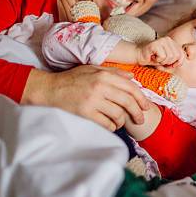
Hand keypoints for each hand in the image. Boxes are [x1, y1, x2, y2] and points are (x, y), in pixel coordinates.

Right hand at [22, 66, 149, 130]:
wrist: (49, 89)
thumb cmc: (72, 79)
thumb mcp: (92, 69)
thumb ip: (114, 73)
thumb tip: (132, 78)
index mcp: (104, 76)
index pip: (130, 88)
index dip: (142, 98)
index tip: (146, 106)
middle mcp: (100, 87)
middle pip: (128, 102)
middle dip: (137, 113)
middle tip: (140, 119)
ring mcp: (92, 101)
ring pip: (118, 115)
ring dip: (123, 121)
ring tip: (121, 122)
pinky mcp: (85, 114)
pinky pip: (106, 124)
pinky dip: (112, 127)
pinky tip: (111, 125)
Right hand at [137, 36, 184, 67]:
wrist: (138, 56)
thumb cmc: (153, 59)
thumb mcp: (168, 60)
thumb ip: (176, 59)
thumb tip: (183, 63)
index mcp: (173, 42)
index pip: (182, 54)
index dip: (178, 62)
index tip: (171, 65)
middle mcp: (168, 39)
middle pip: (176, 56)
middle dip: (169, 62)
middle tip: (161, 61)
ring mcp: (162, 40)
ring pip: (170, 57)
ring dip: (162, 62)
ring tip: (156, 58)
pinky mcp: (155, 44)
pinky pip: (162, 56)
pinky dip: (157, 60)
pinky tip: (152, 57)